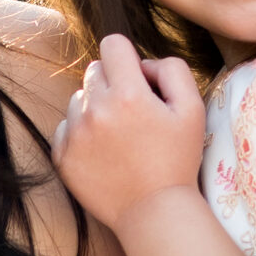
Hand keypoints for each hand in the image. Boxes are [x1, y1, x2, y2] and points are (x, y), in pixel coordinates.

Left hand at [53, 35, 206, 231]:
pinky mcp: (62, 155)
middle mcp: (96, 110)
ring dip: (96, 107)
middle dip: (113, 82)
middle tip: (134, 112)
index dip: (128, 57)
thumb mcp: (193, 108)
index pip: (112, 44)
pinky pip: (64, 126)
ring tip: (118, 135)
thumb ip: (171, 70)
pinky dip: (80, 132)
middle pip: (94, 70)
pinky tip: (103, 151)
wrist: (154, 211)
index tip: (138, 79)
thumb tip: (143, 64)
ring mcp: (75, 134)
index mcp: (128, 94)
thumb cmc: (177, 160)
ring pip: (78, 98)